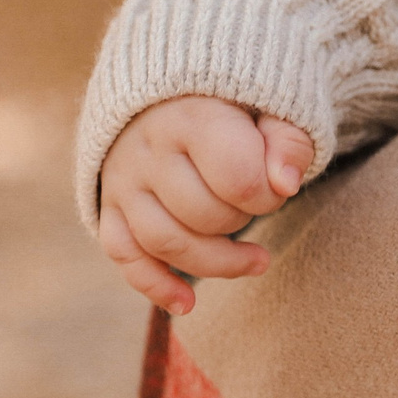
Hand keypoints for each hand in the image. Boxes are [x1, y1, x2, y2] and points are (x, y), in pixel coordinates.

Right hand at [97, 95, 315, 312]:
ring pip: (164, 242)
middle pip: (202, 214)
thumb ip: (287, 140)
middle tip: (261, 206)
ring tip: (257, 261)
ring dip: (216, 263)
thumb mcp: (271, 106)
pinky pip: (124, 256)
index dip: (268, 195)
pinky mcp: (109, 206)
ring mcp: (123, 181)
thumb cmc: (234, 104)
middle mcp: (149, 150)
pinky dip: (155, 285)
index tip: (280, 186)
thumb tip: (286, 185)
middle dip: (244, 221)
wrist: (169, 93)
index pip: (236, 178)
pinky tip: (187, 303)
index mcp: (193, 118)